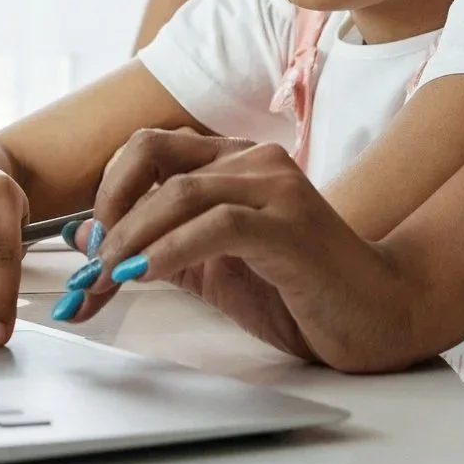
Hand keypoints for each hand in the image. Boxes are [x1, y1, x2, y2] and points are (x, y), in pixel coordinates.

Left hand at [55, 129, 419, 372]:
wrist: (378, 316)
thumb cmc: (300, 292)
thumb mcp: (211, 269)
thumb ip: (155, 246)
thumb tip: (86, 236)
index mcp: (234, 162)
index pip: (148, 148)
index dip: (106, 192)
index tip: (90, 248)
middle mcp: (254, 161)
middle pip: (152, 153)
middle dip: (108, 209)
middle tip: (92, 266)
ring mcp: (276, 188)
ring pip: (179, 190)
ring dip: (130, 240)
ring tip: (108, 280)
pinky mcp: (291, 227)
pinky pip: (217, 226)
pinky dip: (169, 251)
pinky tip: (146, 277)